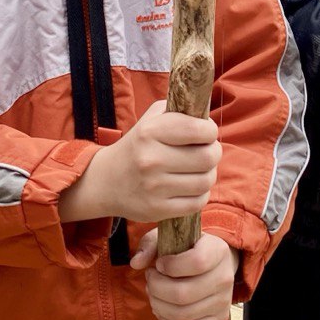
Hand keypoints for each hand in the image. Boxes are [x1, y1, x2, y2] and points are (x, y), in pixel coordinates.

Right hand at [58, 101, 220, 223]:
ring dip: (208, 174)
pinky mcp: (156, 209)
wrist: (106, 181)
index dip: (210, 131)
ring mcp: (153, 187)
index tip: (206, 133)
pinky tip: (190, 187)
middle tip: (206, 151)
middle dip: (213, 153)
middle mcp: (151, 159)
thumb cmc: (139, 145)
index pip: (199, 130)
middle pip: (208, 157)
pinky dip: (200, 194)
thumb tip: (207, 115)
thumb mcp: (151, 118)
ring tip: (198, 170)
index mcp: (150, 132)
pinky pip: (197, 202)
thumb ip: (179, 110)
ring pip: (205, 181)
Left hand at [132, 230, 238, 319]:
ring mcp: (224, 300)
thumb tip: (136, 263)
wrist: (213, 264)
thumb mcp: (170, 237)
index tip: (159, 263)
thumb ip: (151, 245)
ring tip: (154, 293)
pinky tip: (162, 308)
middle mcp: (225, 276)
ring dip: (159, 305)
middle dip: (156, 288)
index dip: (171, 266)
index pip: (197, 262)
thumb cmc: (188, 249)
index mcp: (218, 250)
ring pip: (183, 313)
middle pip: (183, 293)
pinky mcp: (219, 318)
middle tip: (150, 279)